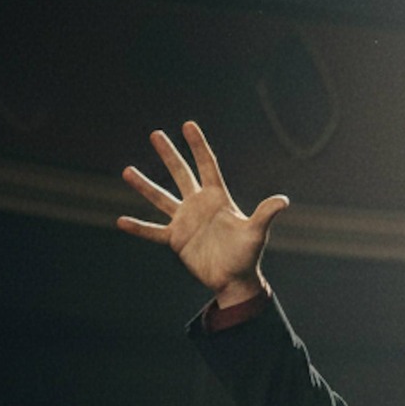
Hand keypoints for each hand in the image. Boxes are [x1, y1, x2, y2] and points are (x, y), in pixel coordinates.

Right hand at [117, 121, 287, 303]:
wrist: (235, 280)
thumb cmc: (247, 255)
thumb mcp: (256, 233)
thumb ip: (265, 214)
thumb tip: (284, 200)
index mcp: (217, 198)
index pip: (207, 165)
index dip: (198, 146)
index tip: (188, 125)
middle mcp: (198, 205)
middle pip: (181, 174)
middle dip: (169, 154)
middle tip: (156, 134)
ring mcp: (185, 221)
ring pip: (161, 198)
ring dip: (145, 185)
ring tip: (127, 171)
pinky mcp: (176, 240)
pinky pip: (153, 231)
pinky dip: (138, 228)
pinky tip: (121, 221)